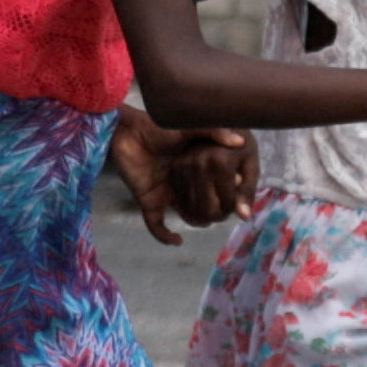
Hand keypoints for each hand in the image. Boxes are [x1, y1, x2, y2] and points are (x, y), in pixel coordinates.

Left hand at [104, 113, 248, 244]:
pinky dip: (164, 235)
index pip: (213, 185)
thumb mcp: (190, 127)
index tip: (238, 197)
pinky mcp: (149, 201)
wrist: (126, 131)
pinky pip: (156, 225)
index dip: (226, 193)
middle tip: (224, 213)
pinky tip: (177, 240)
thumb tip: (240, 142)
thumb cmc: (157, 126)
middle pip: (200, 203)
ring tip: (207, 222)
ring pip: (183, 215)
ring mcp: (165, 193)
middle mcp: (181, 182)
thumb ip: (214, 131)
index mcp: (192, 167)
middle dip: (212, 212)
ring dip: (194, 222)